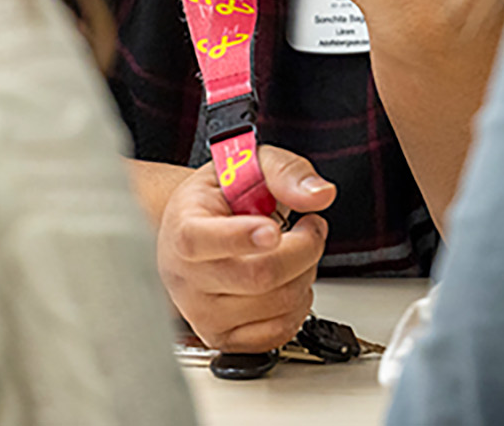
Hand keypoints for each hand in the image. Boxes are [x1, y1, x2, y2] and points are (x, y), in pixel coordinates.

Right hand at [158, 146, 334, 350]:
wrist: (194, 230)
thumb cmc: (219, 199)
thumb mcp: (247, 165)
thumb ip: (284, 172)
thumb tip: (319, 194)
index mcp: (184, 228)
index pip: (200, 240)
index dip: (240, 237)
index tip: (272, 230)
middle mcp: (186, 276)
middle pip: (259, 276)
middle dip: (304, 248)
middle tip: (312, 227)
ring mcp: (202, 312)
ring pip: (276, 305)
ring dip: (305, 276)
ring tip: (297, 252)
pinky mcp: (222, 337)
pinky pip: (276, 334)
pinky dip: (297, 308)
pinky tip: (290, 283)